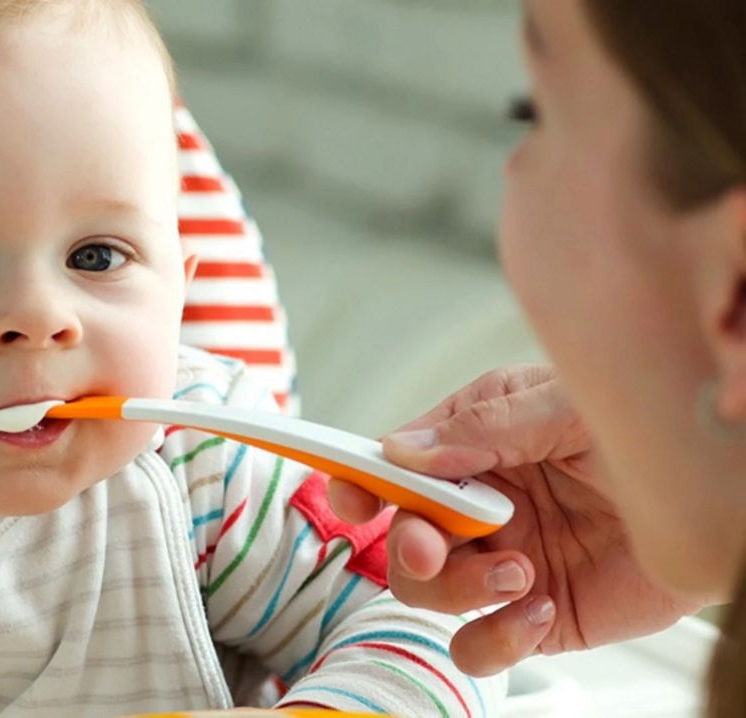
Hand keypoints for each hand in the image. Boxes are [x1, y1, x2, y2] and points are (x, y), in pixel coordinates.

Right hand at [328, 365, 704, 675]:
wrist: (728, 493)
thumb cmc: (653, 429)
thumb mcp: (568, 407)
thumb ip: (487, 425)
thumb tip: (404, 450)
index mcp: (476, 443)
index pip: (394, 465)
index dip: (358, 481)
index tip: (350, 497)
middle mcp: (481, 506)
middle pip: (400, 537)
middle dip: (405, 544)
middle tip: (431, 544)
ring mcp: (504, 562)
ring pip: (428, 594)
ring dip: (456, 589)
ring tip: (519, 572)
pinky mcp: (536, 617)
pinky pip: (481, 645)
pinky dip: (497, 636)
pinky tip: (542, 606)